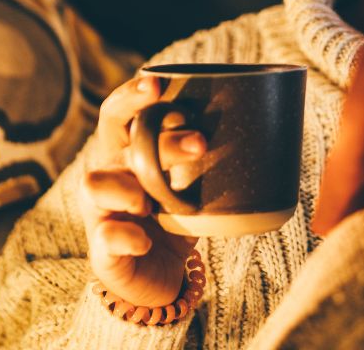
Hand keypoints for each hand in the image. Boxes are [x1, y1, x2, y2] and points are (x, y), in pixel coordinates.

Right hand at [79, 75, 205, 306]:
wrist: (161, 278)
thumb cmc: (177, 220)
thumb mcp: (192, 184)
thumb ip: (209, 157)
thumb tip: (268, 123)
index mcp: (127, 153)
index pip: (117, 114)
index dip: (131, 96)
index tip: (158, 85)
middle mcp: (108, 176)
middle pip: (119, 144)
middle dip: (157, 140)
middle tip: (200, 144)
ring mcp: (102, 213)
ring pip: (96, 185)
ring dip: (126, 185)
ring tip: (152, 199)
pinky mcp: (106, 251)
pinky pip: (106, 237)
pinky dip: (126, 235)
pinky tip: (146, 238)